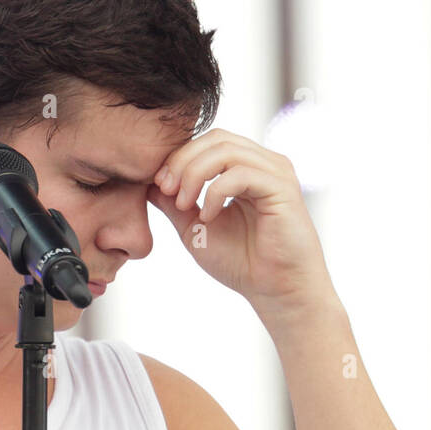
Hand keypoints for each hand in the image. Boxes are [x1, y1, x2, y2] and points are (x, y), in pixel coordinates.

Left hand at [146, 128, 336, 318]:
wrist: (274, 291)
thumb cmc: (240, 261)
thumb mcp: (194, 229)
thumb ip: (173, 204)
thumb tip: (148, 183)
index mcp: (245, 168)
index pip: (207, 143)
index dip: (177, 158)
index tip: (158, 186)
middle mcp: (263, 164)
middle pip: (216, 138)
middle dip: (182, 161)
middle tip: (166, 190)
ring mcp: (275, 173)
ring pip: (226, 151)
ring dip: (194, 175)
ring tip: (184, 204)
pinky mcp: (282, 188)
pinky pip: (241, 173)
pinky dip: (215, 192)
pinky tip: (207, 217)